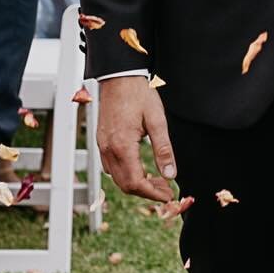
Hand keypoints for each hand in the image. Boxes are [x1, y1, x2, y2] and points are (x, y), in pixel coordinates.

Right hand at [96, 76, 176, 202]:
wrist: (119, 77)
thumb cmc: (138, 94)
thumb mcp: (157, 121)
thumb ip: (163, 150)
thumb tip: (171, 174)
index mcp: (122, 146)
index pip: (135, 183)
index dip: (153, 194)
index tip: (168, 196)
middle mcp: (109, 149)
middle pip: (125, 185)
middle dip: (147, 192)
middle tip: (166, 190)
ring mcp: (102, 145)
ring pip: (117, 178)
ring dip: (137, 184)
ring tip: (157, 180)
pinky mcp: (102, 141)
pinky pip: (110, 166)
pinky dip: (126, 174)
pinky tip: (141, 168)